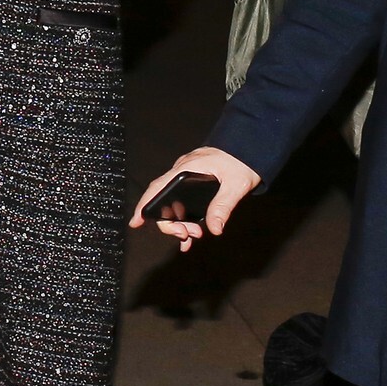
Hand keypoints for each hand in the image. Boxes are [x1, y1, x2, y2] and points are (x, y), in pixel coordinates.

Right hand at [129, 147, 260, 249]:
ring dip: (180, 224)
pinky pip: (183, 205)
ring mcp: (187, 179)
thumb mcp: (235, 185)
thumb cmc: (241, 160)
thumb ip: (223, 206)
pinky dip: (186, 221)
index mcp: (186, 169)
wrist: (250, 148)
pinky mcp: (194, 186)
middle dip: (171, 224)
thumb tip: (214, 228)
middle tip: (187, 236)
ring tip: (193, 237)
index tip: (136, 222)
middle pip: (164, 203)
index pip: (158, 188)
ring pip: (174, 206)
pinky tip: (191, 235)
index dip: (144, 205)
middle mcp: (182, 173)